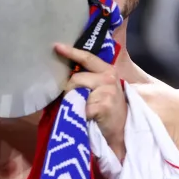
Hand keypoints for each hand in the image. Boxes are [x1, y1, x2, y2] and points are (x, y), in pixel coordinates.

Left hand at [55, 43, 127, 161]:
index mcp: (108, 71)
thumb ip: (90, 77)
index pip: (87, 58)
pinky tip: (85, 117)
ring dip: (72, 101)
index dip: (72, 52)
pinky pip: (79, 106)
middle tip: (74, 102)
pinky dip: (78, 113)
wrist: (122, 131)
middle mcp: (109, 78)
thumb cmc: (108, 109)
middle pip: (75, 78)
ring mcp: (107, 91)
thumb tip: (66, 71)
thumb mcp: (103, 88)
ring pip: (75, 91)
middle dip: (69, 89)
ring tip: (81, 109)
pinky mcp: (103, 106)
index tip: (57, 46)